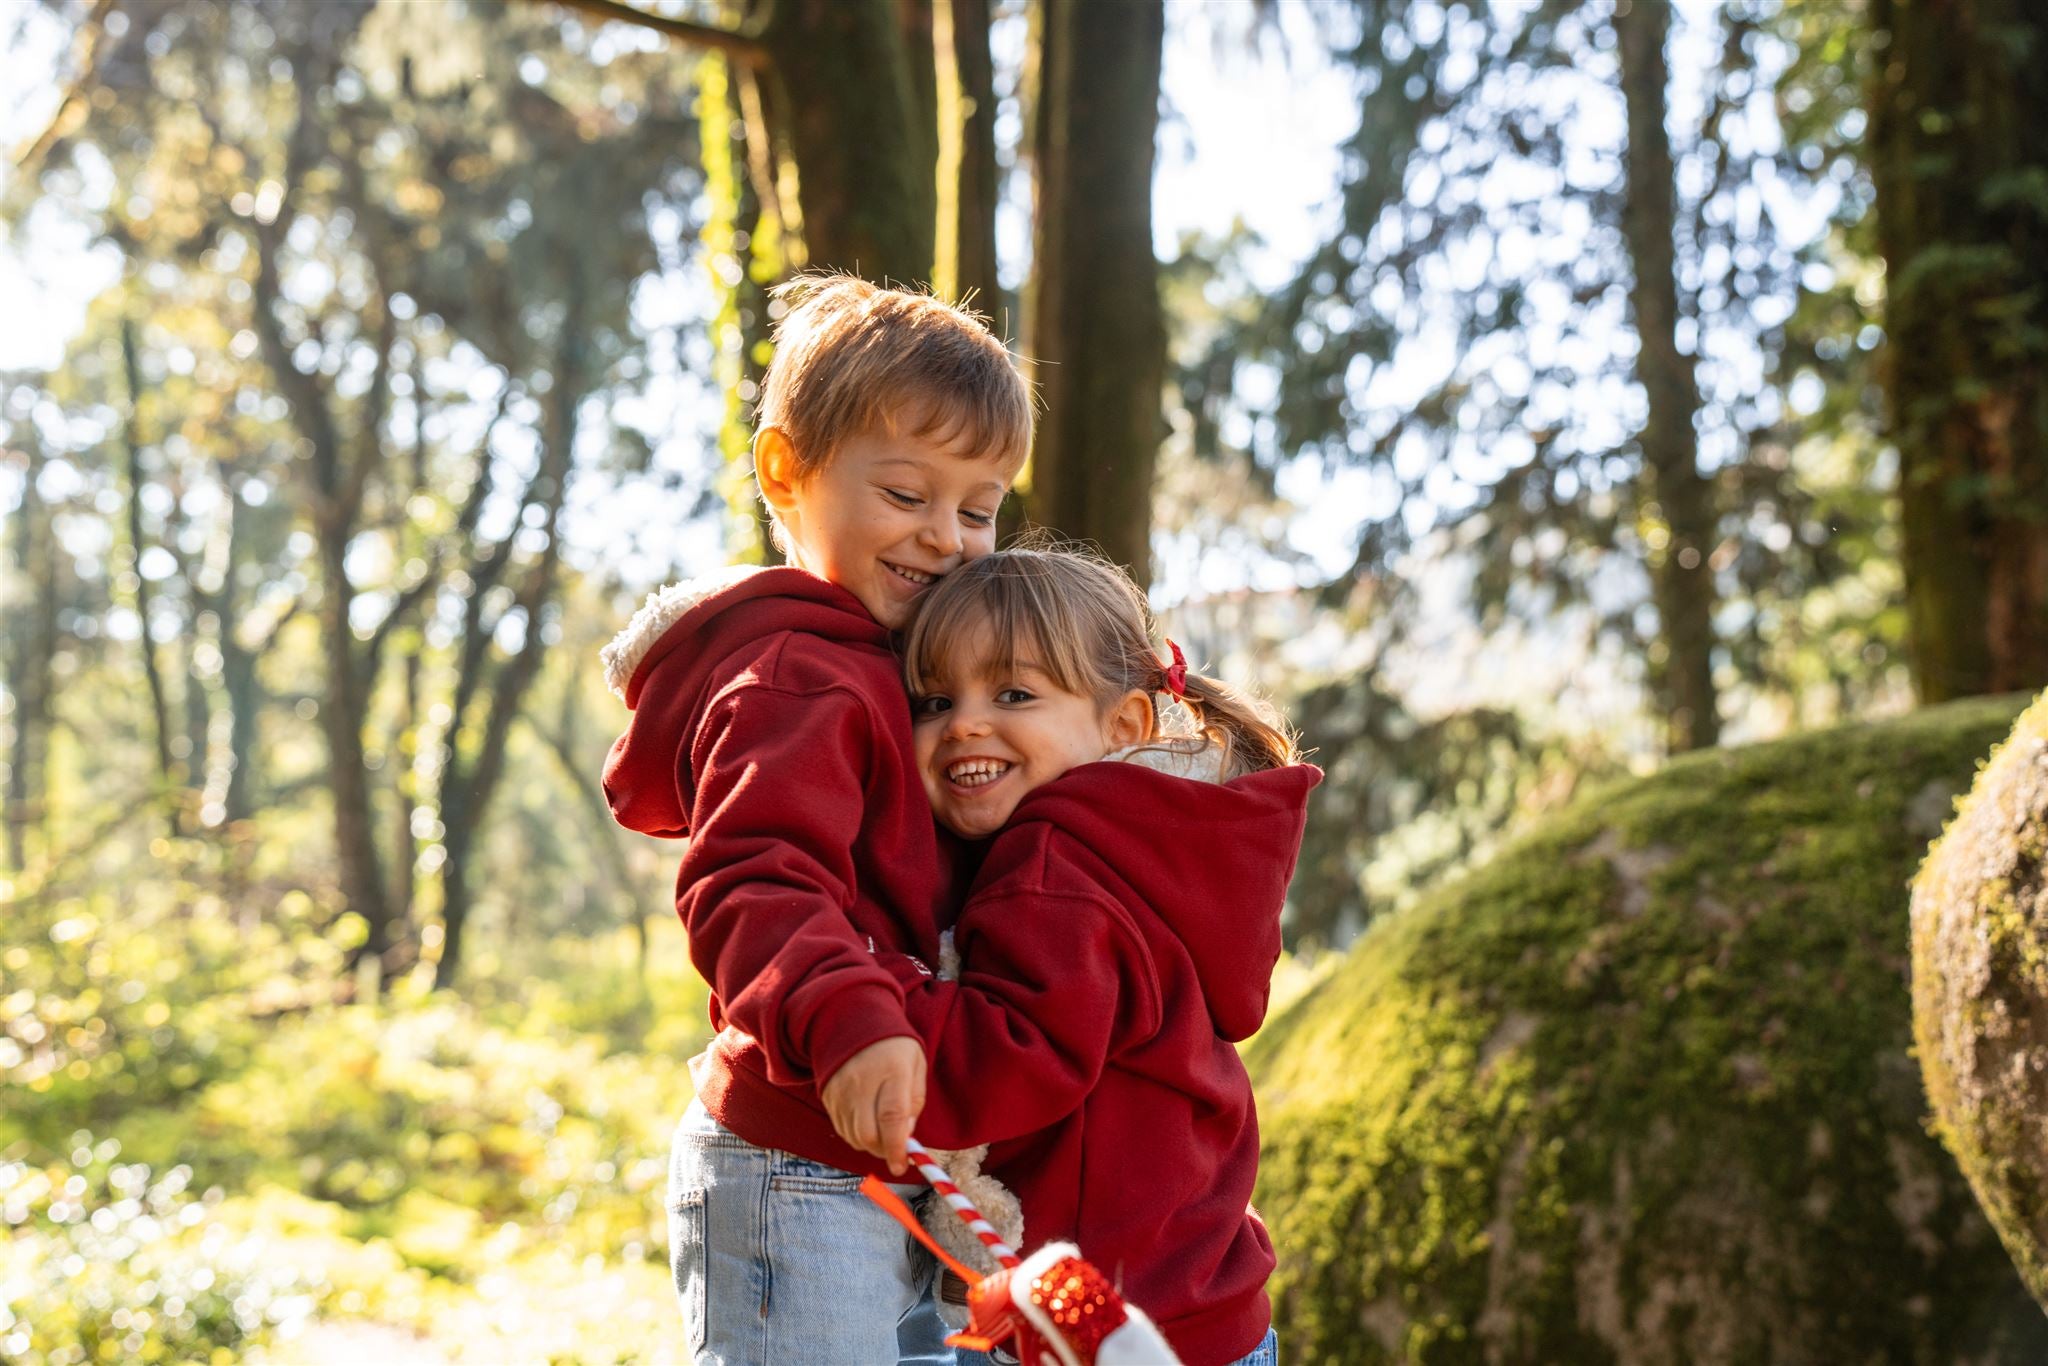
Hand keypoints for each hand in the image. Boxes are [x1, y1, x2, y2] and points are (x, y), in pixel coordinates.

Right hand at [821, 1036, 926, 1174]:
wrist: (853, 1021)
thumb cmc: (893, 1046)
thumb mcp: (916, 1065)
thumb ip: (915, 1102)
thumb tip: (906, 1137)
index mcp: (891, 1070)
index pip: (892, 1117)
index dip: (897, 1147)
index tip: (902, 1165)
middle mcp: (862, 1082)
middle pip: (868, 1134)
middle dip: (884, 1150)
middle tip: (895, 1148)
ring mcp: (841, 1090)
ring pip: (854, 1136)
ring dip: (871, 1144)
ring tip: (882, 1130)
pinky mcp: (828, 1096)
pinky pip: (842, 1129)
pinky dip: (856, 1135)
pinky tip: (866, 1121)